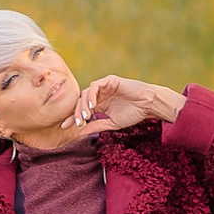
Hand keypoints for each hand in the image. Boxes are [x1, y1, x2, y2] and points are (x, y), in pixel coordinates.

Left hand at [67, 76, 183, 130]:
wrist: (148, 105)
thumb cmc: (133, 113)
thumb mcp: (111, 123)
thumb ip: (96, 125)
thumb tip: (79, 133)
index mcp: (99, 105)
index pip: (81, 110)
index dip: (72, 118)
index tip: (65, 127)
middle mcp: (99, 95)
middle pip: (80, 101)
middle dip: (76, 113)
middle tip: (78, 123)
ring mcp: (104, 87)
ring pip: (86, 93)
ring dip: (83, 105)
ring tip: (85, 116)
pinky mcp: (109, 81)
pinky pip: (95, 86)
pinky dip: (91, 95)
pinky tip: (92, 106)